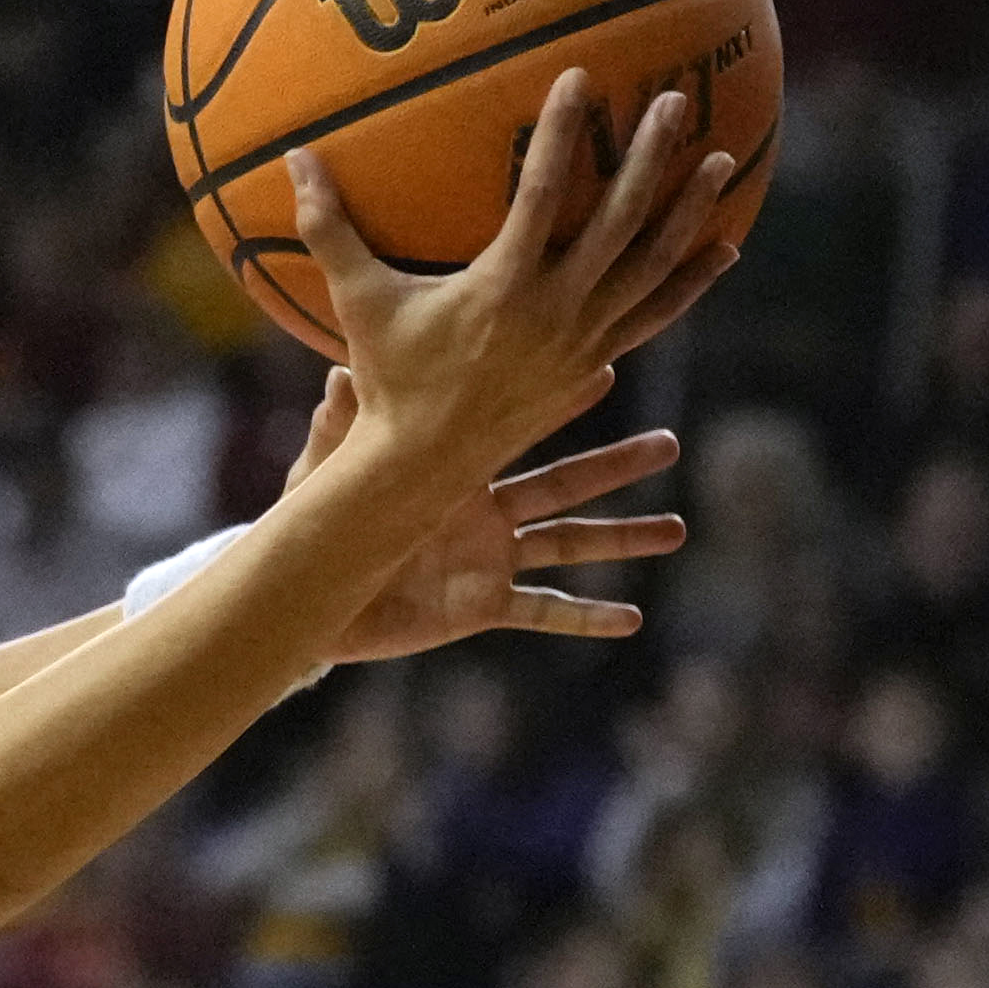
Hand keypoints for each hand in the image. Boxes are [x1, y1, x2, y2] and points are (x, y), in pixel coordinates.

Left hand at [287, 367, 683, 662]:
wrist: (311, 596)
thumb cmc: (314, 528)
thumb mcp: (327, 477)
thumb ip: (340, 429)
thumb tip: (339, 372)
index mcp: (455, 472)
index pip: (517, 428)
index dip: (559, 403)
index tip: (605, 368)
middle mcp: (485, 513)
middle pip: (565, 484)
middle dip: (616, 466)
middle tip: (671, 444)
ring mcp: (490, 559)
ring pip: (570, 544)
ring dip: (622, 538)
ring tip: (676, 529)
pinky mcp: (482, 606)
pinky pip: (544, 612)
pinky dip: (585, 616)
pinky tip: (631, 619)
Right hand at [293, 68, 738, 485]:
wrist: (423, 463)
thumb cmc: (386, 378)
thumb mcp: (356, 302)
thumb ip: (329, 230)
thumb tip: (294, 160)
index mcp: (500, 287)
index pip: (539, 195)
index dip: (558, 134)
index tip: (578, 79)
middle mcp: (554, 310)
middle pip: (617, 222)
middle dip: (648, 158)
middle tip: (673, 103)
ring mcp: (581, 338)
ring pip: (651, 266)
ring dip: (688, 213)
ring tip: (721, 161)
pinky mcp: (592, 361)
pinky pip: (654, 313)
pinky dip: (690, 281)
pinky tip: (722, 249)